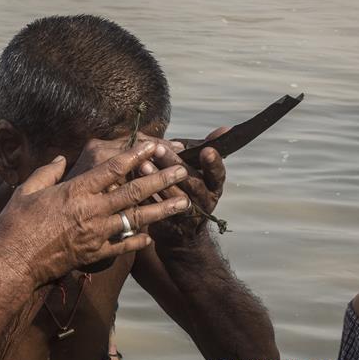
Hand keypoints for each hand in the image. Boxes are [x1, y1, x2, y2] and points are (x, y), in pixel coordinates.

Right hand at [0, 142, 190, 286]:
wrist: (14, 263)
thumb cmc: (15, 225)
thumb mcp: (26, 191)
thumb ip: (47, 173)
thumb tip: (61, 159)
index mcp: (75, 191)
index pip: (112, 169)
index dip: (135, 155)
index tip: (152, 145)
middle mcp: (91, 211)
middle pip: (134, 192)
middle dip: (160, 180)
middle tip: (182, 171)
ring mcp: (96, 234)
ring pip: (137, 219)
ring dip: (162, 210)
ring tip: (184, 202)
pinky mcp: (95, 253)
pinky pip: (124, 246)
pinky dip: (139, 242)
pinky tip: (151, 238)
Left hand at [143, 127, 229, 243]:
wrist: (181, 231)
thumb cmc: (189, 189)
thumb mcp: (200, 170)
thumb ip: (206, 149)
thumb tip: (226, 128)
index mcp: (214, 187)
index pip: (218, 175)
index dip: (213, 164)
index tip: (207, 150)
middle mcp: (204, 202)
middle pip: (191, 183)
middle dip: (174, 165)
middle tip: (159, 149)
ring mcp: (187, 216)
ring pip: (173, 197)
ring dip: (157, 181)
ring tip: (142, 165)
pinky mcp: (169, 225)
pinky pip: (155, 210)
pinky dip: (145, 196)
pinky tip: (132, 184)